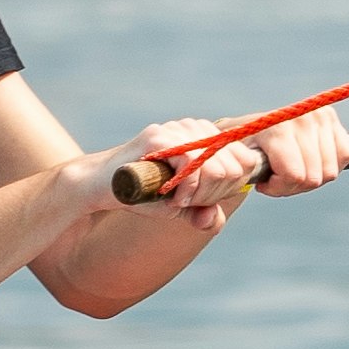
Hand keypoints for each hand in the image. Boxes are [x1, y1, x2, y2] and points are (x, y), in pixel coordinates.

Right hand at [115, 118, 261, 226]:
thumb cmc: (143, 194)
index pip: (245, 160)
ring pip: (217, 167)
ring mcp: (177, 130)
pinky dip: (186, 190)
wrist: (102, 186)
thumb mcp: (181, 207)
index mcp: (207, 137)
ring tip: (176, 200)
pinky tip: (170, 198)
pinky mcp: (159, 138)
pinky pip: (192, 166)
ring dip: (199, 195)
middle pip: (235, 166)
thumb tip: (214, 220)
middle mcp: (195, 128)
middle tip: (186, 202)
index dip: (230, 187)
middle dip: (214, 194)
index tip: (202, 199)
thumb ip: (203, 213)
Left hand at [245, 108, 348, 195]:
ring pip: (329, 172)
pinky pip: (344, 157)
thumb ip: (244, 170)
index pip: (295, 176)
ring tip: (291, 169)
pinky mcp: (331, 117)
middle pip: (313, 178)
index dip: (279, 188)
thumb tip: (255, 182)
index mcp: (277, 128)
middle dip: (293, 186)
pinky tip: (309, 161)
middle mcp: (302, 117)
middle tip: (277, 178)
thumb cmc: (242, 149)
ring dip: (310, 178)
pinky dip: (327, 166)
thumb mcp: (236, 160)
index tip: (264, 184)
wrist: (252, 127)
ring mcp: (319, 115)